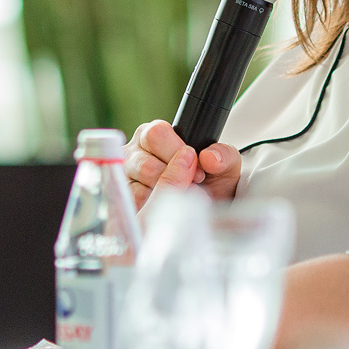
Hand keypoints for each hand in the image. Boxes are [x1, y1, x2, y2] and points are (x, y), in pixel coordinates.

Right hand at [122, 120, 240, 209]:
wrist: (206, 214)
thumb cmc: (211, 183)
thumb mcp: (225, 166)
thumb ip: (223, 155)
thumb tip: (208, 157)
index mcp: (154, 135)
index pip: (156, 134)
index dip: (177, 152)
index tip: (198, 172)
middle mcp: (134, 153)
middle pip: (145, 163)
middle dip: (172, 179)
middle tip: (191, 188)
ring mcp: (125, 177)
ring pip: (139, 188)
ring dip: (164, 196)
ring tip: (180, 198)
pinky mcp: (124, 200)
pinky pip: (136, 207)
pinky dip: (154, 210)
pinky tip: (166, 208)